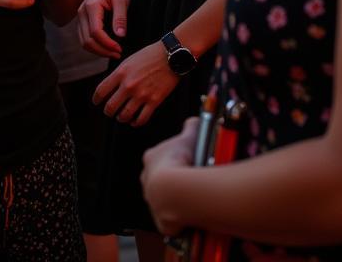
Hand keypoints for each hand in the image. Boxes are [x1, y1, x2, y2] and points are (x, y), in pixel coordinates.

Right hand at [78, 0, 129, 57]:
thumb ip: (120, 17)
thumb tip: (120, 36)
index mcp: (91, 6)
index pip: (95, 32)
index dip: (107, 44)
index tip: (120, 49)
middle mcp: (82, 12)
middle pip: (87, 40)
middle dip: (103, 51)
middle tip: (119, 54)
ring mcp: (80, 17)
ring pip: (84, 42)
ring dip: (98, 51)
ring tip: (114, 53)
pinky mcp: (82, 21)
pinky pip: (84, 38)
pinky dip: (95, 46)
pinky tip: (108, 47)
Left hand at [93, 39, 178, 124]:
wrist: (171, 55)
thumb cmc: (150, 55)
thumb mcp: (129, 61)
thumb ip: (119, 74)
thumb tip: (111, 88)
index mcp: (120, 73)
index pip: (101, 91)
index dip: (96, 100)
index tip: (96, 103)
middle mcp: (128, 85)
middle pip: (110, 107)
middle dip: (108, 112)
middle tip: (109, 112)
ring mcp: (141, 94)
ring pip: (124, 116)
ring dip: (121, 118)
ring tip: (122, 117)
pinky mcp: (154, 101)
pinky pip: (141, 119)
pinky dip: (136, 123)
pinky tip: (135, 121)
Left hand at [141, 116, 198, 235]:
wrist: (176, 190)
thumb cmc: (180, 162)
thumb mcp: (189, 137)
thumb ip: (191, 127)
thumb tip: (194, 121)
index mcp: (151, 158)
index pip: (160, 157)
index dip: (174, 158)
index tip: (186, 161)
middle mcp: (147, 179)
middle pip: (161, 179)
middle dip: (174, 179)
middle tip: (192, 179)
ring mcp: (152, 200)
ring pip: (165, 198)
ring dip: (178, 198)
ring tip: (194, 196)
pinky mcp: (161, 220)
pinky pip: (171, 220)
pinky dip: (181, 217)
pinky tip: (192, 212)